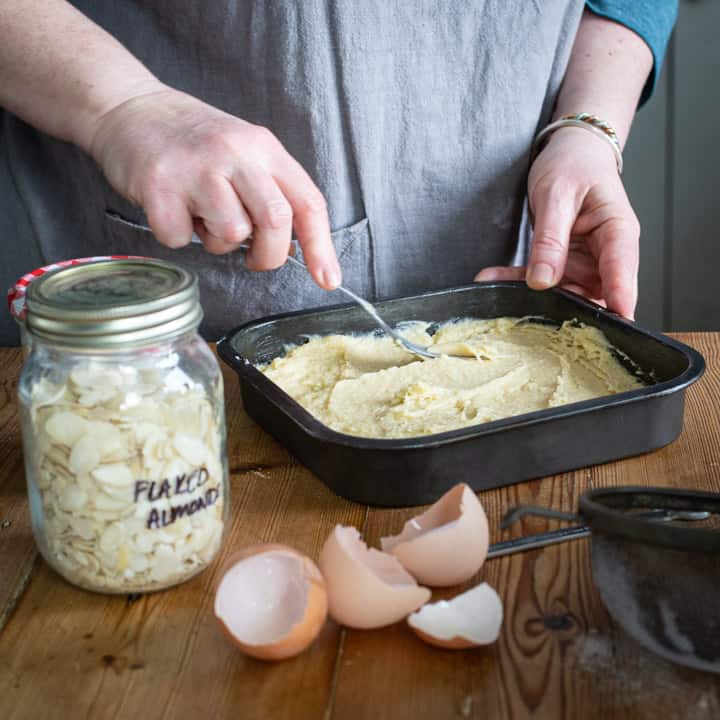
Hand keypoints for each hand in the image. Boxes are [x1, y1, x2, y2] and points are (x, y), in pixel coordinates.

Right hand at [89, 86, 339, 288]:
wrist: (129, 107)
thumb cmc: (193, 143)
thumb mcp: (244, 154)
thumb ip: (272, 194)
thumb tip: (296, 250)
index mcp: (264, 148)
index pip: (307, 202)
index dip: (321, 247)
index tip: (329, 280)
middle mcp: (235, 153)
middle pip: (276, 221)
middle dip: (270, 255)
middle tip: (253, 257)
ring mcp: (196, 168)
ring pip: (231, 234)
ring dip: (217, 242)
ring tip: (201, 216)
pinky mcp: (158, 185)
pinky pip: (180, 238)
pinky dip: (176, 235)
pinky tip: (170, 208)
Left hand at [475, 127, 639, 318]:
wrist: (568, 153)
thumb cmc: (573, 165)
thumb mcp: (557, 195)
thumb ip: (550, 239)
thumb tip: (543, 280)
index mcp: (617, 232)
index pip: (621, 270)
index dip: (618, 299)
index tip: (612, 322)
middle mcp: (605, 254)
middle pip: (594, 293)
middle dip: (564, 308)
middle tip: (531, 315)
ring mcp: (584, 264)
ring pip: (562, 293)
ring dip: (530, 295)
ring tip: (496, 286)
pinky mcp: (564, 266)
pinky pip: (540, 280)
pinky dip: (516, 281)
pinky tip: (491, 278)